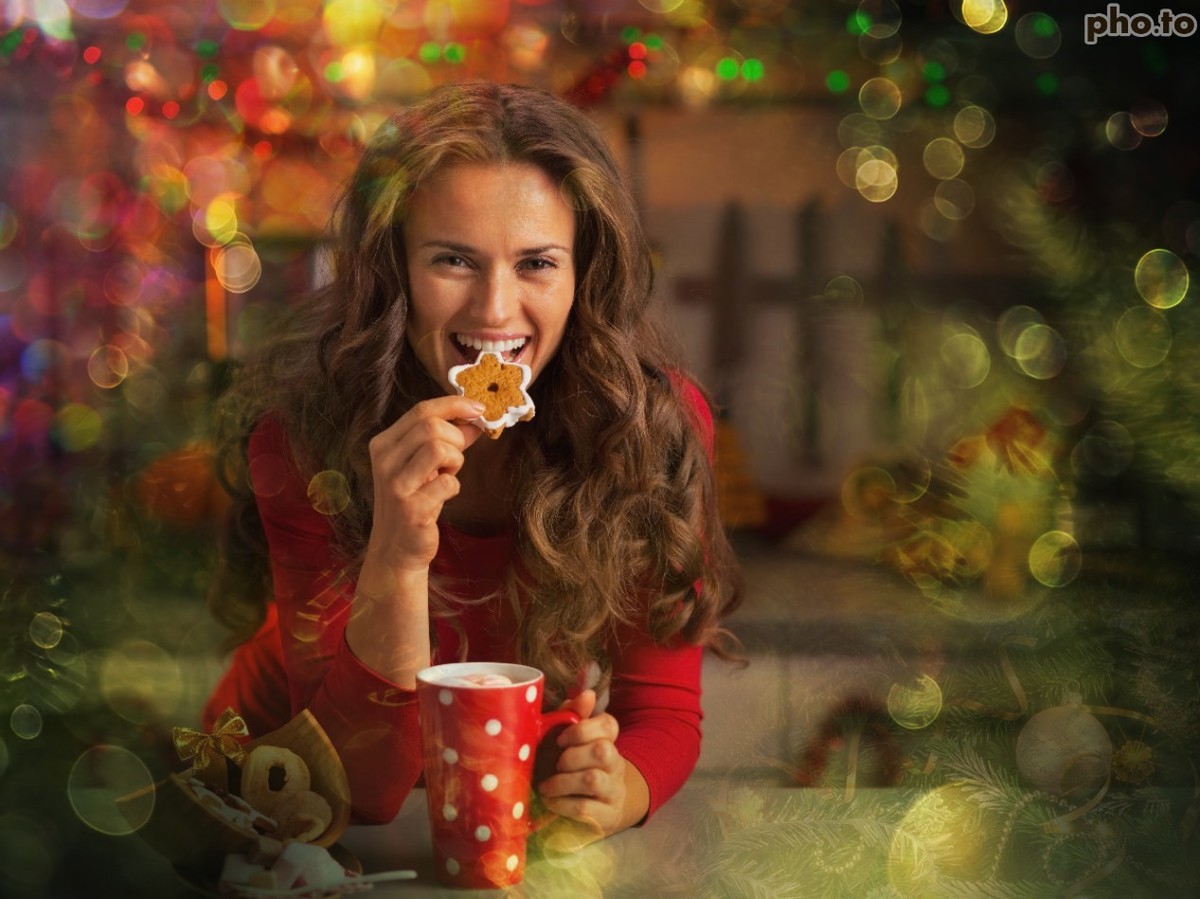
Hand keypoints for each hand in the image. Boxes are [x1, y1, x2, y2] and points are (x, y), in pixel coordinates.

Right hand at [364, 395, 485, 572]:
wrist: (397, 548)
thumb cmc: (415, 501)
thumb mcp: (425, 465)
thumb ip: (446, 440)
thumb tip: (474, 419)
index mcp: (384, 444)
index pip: (421, 410)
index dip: (454, 405)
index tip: (478, 408)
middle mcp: (384, 461)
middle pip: (432, 427)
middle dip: (456, 439)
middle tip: (455, 459)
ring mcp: (396, 485)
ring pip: (439, 449)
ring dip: (455, 461)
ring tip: (447, 475)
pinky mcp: (411, 508)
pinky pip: (448, 482)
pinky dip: (454, 487)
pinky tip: (442, 496)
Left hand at [535, 690, 648, 843]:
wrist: (596, 811)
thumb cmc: (573, 770)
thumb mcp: (567, 742)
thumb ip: (572, 716)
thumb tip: (587, 694)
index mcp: (607, 741)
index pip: (608, 725)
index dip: (583, 729)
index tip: (560, 738)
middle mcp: (615, 765)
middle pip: (602, 750)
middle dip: (571, 756)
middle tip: (555, 764)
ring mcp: (613, 791)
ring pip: (592, 779)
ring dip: (562, 781)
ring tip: (546, 786)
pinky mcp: (606, 817)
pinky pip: (584, 808)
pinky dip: (562, 803)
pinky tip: (551, 801)